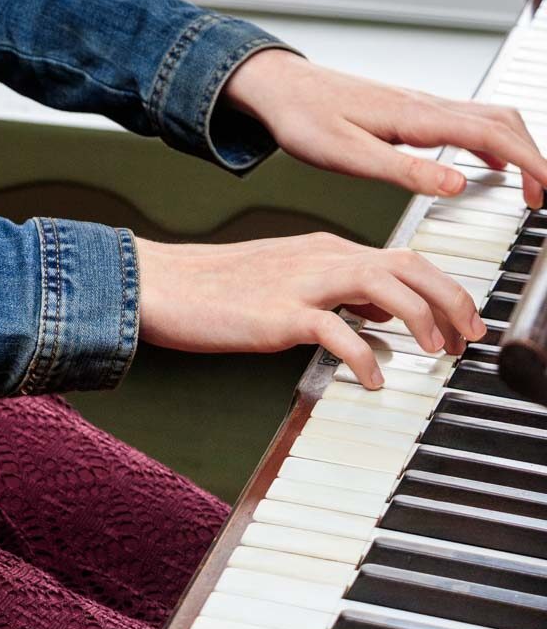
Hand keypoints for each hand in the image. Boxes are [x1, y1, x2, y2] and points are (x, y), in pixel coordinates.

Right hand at [133, 231, 487, 388]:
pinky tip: (372, 379)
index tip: (462, 321)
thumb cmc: (218, 287)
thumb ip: (335, 290)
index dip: (443, 288)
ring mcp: (299, 282)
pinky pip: (335, 329)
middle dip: (448, 298)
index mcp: (324, 249)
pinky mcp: (278, 312)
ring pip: (382, 283)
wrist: (163, 283)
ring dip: (419, 317)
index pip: (402, 258)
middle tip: (464, 337)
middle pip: (405, 264)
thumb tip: (380, 313)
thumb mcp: (288, 279)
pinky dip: (364, 355)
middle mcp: (319, 257)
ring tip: (431, 352)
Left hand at [222, 48, 546, 208]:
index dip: (529, 162)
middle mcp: (424, 104)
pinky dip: (493, 143)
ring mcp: (419, 104)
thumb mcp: (347, 156)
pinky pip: (466, 120)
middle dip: (534, 157)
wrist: (277, 86)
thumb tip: (458, 184)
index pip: (492, 134)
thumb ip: (404, 172)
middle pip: (502, 120)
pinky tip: (489, 166)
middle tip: (542, 199)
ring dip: (517, 148)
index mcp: (414, 117)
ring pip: (489, 116)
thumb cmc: (303, 119)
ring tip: (528, 189)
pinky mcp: (410, 110)